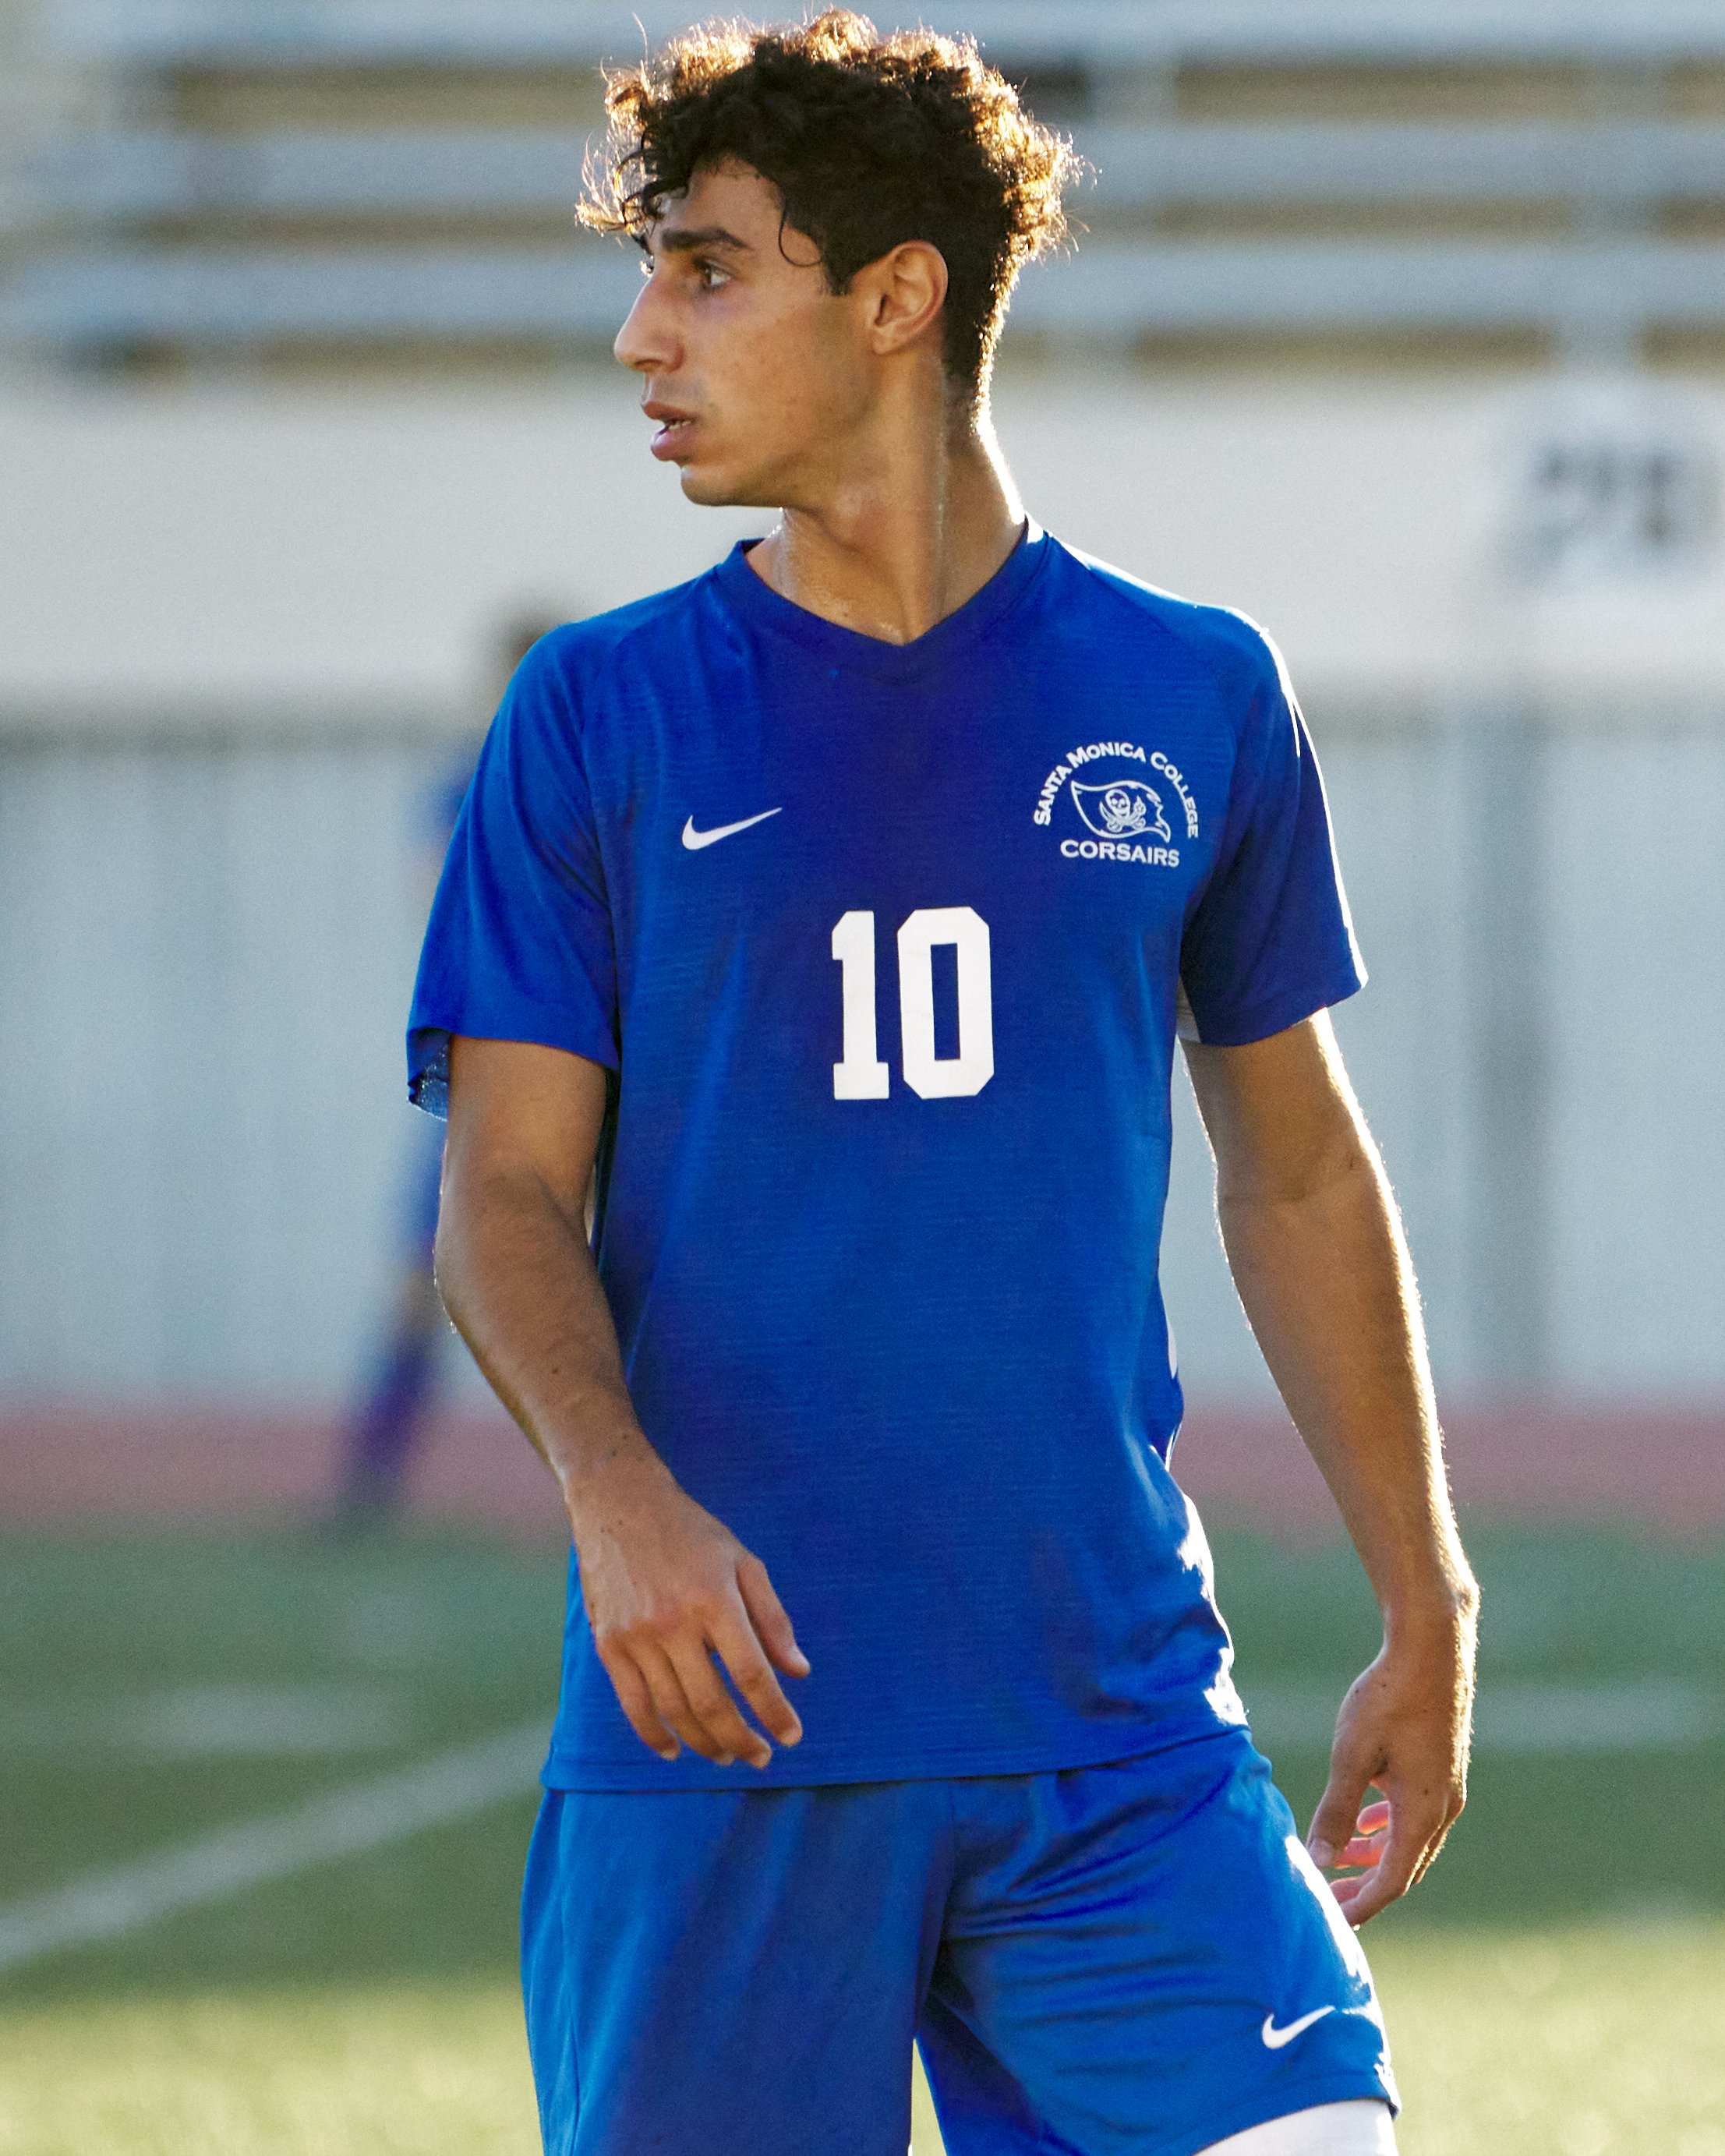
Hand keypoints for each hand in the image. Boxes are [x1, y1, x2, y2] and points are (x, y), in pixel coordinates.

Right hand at [570, 1452, 809, 1767]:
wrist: (620, 1504)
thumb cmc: (691, 1533)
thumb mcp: (742, 1561)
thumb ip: (772, 1618)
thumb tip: (798, 1672)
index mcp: (714, 1599)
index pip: (750, 1673)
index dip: (773, 1711)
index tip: (791, 1736)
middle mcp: (674, 1622)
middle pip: (712, 1703)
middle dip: (741, 1740)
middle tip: (761, 1757)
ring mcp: (637, 1636)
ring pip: (674, 1710)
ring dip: (704, 1743)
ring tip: (725, 1756)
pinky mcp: (609, 1644)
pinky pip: (633, 1704)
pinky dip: (654, 1734)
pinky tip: (674, 1750)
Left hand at [1305, 1621, 1473, 1925]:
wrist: (1433, 1650)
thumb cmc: (1389, 1698)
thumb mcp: (1352, 1755)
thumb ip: (1337, 1810)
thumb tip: (1321, 1858)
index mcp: (1422, 1813)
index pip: (1392, 1881)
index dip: (1362, 1904)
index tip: (1332, 1918)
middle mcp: (1443, 1809)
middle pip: (1404, 1867)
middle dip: (1367, 1887)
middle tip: (1330, 1899)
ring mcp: (1447, 1788)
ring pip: (1411, 1840)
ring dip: (1377, 1856)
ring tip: (1341, 1863)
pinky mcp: (1442, 1767)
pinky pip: (1416, 1814)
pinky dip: (1389, 1826)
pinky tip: (1368, 1820)